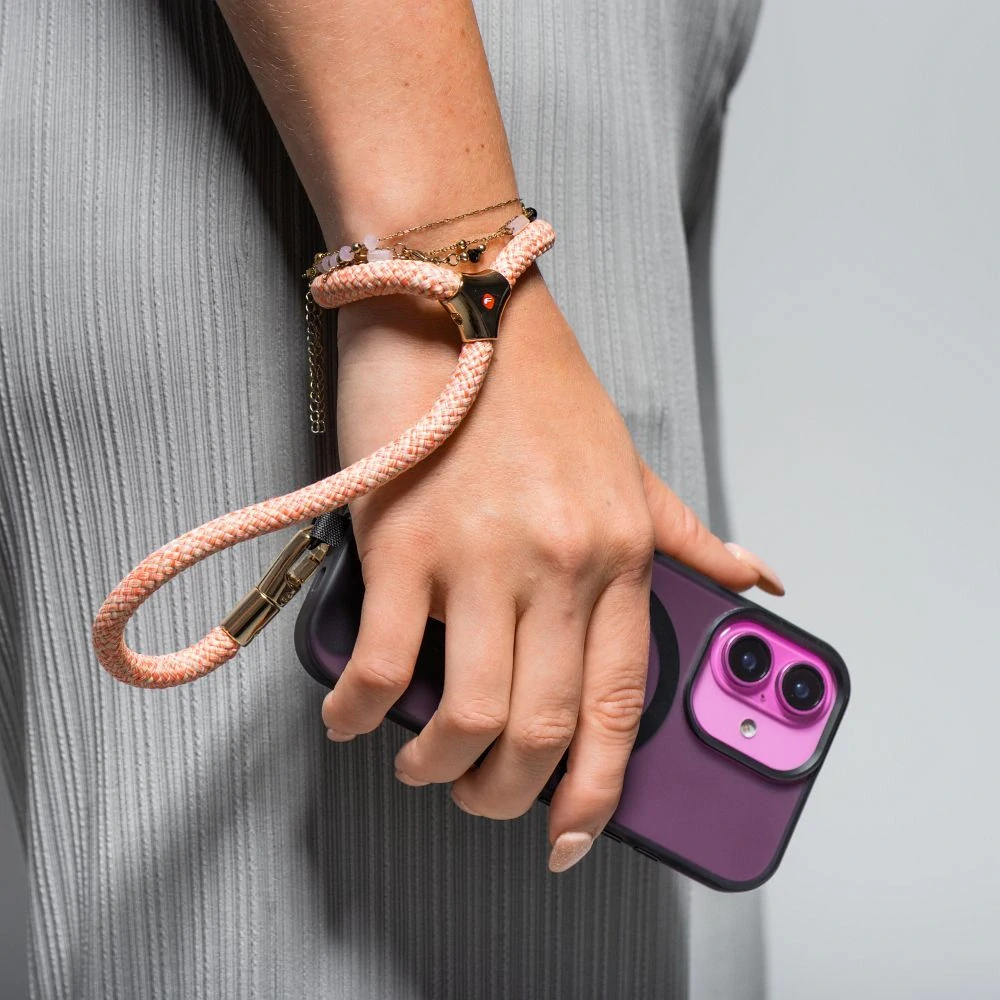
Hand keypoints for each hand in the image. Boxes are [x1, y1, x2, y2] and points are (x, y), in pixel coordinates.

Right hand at [320, 265, 783, 871]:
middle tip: (484, 800)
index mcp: (620, 552)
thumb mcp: (630, 463)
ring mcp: (479, 556)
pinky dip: (361, 712)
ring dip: (439, 769)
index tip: (572, 834)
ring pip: (470, 717)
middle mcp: (560, 564)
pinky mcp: (402, 542)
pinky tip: (354, 717)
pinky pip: (381, 665)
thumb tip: (758, 581)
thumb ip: (689, 535)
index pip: (621, 703)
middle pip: (542, 730)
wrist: (457, 298)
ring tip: (425, 765)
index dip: (597, 790)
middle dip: (508, 796)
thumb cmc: (538, 385)